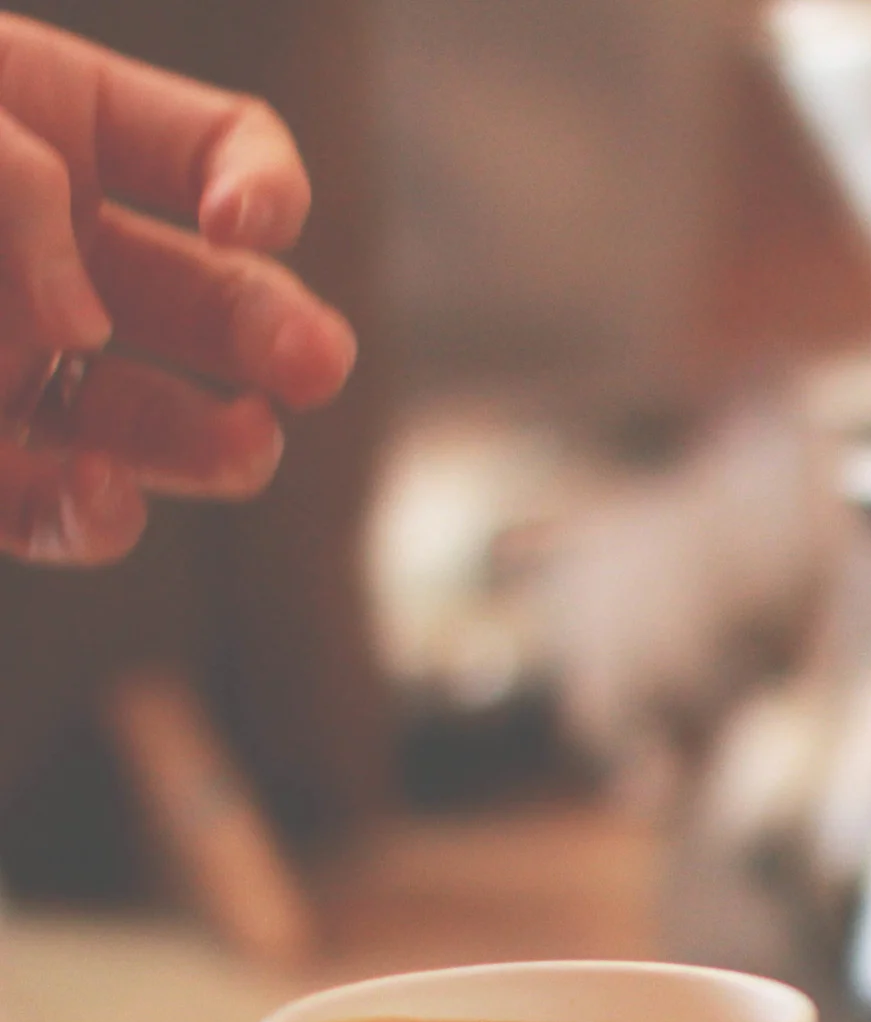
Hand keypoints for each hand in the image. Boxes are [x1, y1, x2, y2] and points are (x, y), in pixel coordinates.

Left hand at [0, 16, 356, 565]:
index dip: (260, 186)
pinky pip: (47, 507)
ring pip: (148, 419)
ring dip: (211, 443)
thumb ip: (13, 185)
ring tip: (242, 448)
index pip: (218, 153)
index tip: (245, 222)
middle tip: (314, 368)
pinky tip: (103, 500)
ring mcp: (8, 365)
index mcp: (55, 126)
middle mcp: (48, 255)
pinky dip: (87, 519)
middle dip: (277, 335)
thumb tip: (75, 334)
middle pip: (212, 301)